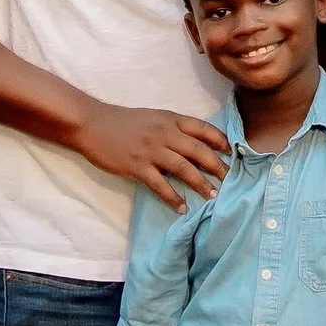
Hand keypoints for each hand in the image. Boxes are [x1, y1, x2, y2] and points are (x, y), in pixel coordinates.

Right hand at [74, 103, 228, 207]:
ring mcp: (151, 151)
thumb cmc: (123, 122)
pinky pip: (160, 185)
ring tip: (213, 196)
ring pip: (183, 169)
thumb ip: (173, 128)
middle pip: (198, 151)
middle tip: (230, 180)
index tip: (232, 153)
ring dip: (201, 184)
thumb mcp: (153, 117)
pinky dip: (173, 198)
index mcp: (170, 119)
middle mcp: (164, 134)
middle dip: (217, 166)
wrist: (93, 124)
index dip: (220, 141)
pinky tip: (182, 208)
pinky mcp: (137, 167)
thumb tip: (195, 144)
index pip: (203, 128)